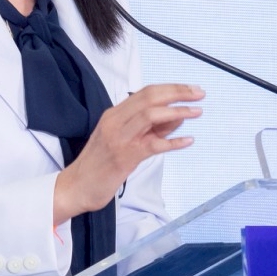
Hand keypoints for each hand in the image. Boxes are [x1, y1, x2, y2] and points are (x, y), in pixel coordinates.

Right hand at [53, 83, 202, 223]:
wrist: (77, 186)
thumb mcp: (124, 140)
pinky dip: (173, 142)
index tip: (191, 89)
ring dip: (177, 111)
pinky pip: (153, 144)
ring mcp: (119, 138)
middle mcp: (115, 121)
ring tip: (197, 111)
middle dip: (178, 92)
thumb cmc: (100, 165)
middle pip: (150, 97)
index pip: (146, 93)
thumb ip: (150, 128)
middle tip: (199, 93)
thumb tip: (178, 115)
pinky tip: (187, 141)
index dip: (171, 88)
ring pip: (151, 115)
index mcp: (114, 114)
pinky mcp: (124, 157)